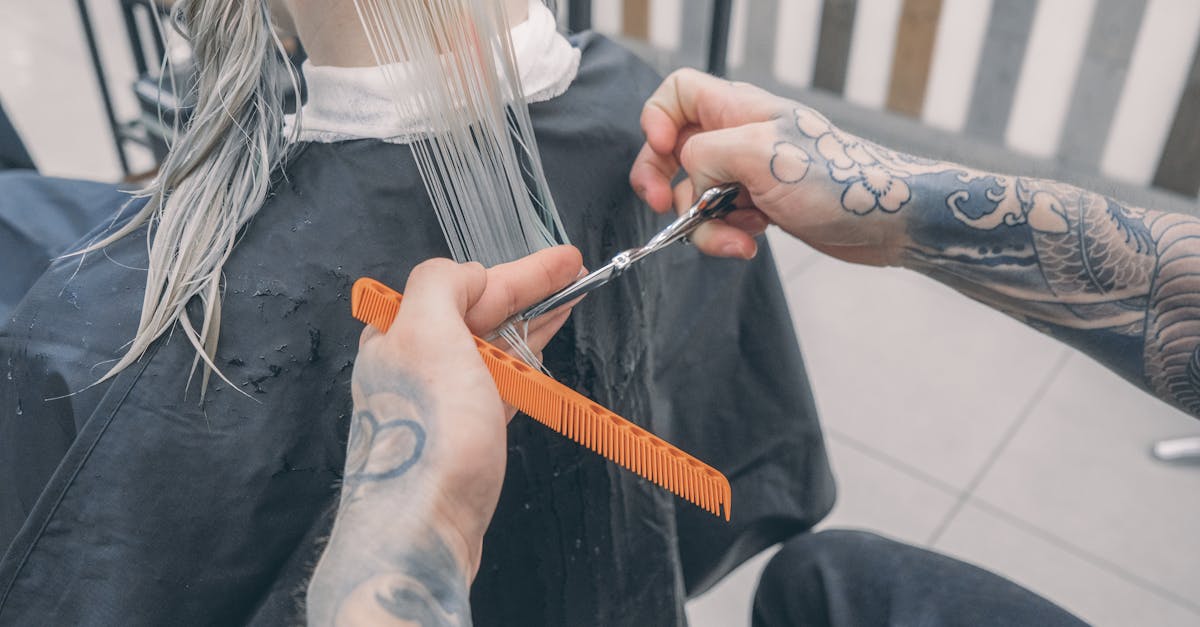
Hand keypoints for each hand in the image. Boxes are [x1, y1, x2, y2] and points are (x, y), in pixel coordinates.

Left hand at [309, 246, 582, 625]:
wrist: (420, 533)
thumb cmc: (428, 438)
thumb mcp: (428, 336)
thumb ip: (441, 286)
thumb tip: (466, 275)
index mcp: (398, 334)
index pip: (465, 285)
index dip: (520, 271)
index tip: (563, 260)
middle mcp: (412, 366)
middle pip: (480, 315)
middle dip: (529, 292)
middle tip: (573, 275)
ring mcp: (436, 404)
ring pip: (490, 350)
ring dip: (529, 325)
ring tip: (566, 307)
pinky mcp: (458, 440)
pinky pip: (494, 388)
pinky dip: (521, 368)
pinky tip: (538, 361)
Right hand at [629, 68, 905, 265]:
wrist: (888, 221)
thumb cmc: (838, 182)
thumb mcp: (760, 155)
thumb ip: (706, 155)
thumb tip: (687, 180)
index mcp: (737, 110)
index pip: (677, 93)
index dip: (657, 119)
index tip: (663, 151)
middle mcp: (738, 137)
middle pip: (672, 150)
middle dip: (662, 182)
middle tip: (664, 207)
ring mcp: (747, 174)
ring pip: (693, 195)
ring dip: (704, 224)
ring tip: (737, 237)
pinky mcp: (758, 206)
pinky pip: (719, 220)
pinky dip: (726, 235)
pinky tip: (753, 241)